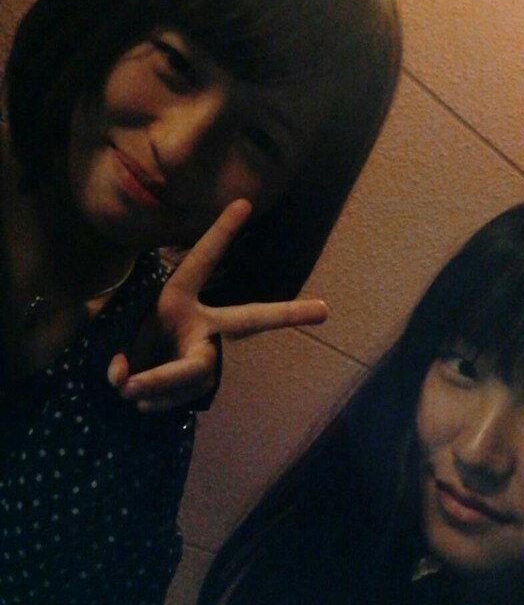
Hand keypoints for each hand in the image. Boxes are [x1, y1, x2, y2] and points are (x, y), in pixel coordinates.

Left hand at [107, 199, 327, 412]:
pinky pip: (185, 396)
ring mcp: (210, 355)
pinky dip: (156, 400)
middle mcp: (205, 325)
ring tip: (129, 390)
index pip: (201, 262)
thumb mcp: (118, 337)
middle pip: (250, 319)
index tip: (244, 203)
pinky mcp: (205, 383)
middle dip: (287, 312)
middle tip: (324, 310)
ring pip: (193, 372)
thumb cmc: (131, 341)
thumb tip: (126, 383)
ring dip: (158, 384)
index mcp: (179, 299)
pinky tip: (142, 401)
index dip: (219, 234)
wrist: (132, 376)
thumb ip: (122, 360)